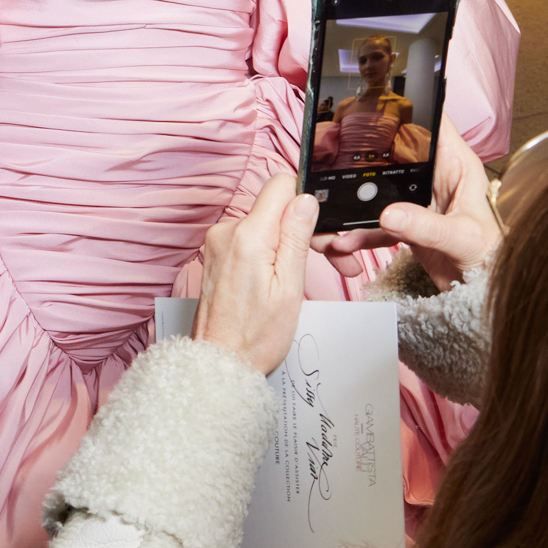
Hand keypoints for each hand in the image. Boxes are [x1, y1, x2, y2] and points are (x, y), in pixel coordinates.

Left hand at [194, 172, 317, 375]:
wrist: (220, 362)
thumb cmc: (255, 336)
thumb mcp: (289, 288)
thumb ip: (296, 238)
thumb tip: (305, 199)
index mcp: (248, 236)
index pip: (280, 185)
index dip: (306, 201)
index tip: (319, 228)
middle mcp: (227, 232)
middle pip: (275, 208)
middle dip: (304, 228)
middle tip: (331, 260)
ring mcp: (219, 242)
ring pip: (265, 224)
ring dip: (289, 244)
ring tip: (305, 278)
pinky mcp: (217, 254)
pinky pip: (251, 239)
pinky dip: (270, 252)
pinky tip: (281, 278)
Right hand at [315, 112, 499, 286]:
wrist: (483, 290)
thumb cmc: (491, 256)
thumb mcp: (462, 238)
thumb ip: (427, 226)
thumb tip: (390, 214)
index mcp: (456, 164)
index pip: (433, 122)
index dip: (410, 107)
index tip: (378, 103)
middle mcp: (435, 177)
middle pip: (394, 153)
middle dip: (365, 159)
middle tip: (338, 162)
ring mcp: (418, 200)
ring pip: (378, 189)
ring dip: (355, 204)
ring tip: (338, 218)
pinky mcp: (406, 223)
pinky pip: (375, 222)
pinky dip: (358, 232)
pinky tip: (346, 240)